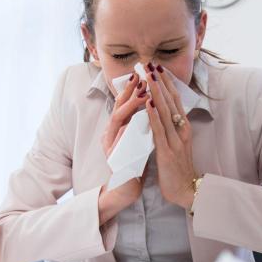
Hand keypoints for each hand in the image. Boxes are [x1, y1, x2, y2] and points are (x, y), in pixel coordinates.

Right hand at [98, 73, 148, 223]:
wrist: (128, 186)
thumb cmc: (135, 160)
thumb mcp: (139, 136)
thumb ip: (141, 121)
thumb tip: (151, 103)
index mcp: (118, 128)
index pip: (123, 104)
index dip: (132, 89)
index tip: (142, 75)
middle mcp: (110, 134)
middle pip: (117, 108)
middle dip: (128, 92)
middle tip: (139, 78)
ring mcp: (110, 145)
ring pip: (115, 122)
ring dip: (128, 108)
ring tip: (141, 96)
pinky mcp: (114, 158)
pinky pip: (118, 143)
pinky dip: (125, 133)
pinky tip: (131, 125)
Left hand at [143, 63, 198, 209]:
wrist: (188, 190)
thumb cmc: (179, 168)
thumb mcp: (177, 143)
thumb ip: (170, 128)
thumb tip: (160, 112)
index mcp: (183, 127)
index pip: (175, 100)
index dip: (166, 83)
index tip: (157, 68)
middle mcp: (181, 130)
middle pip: (170, 100)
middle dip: (159, 81)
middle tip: (150, 63)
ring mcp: (175, 139)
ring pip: (165, 111)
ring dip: (155, 91)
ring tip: (147, 76)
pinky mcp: (167, 151)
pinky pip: (159, 129)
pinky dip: (153, 114)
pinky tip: (147, 102)